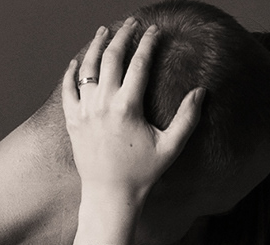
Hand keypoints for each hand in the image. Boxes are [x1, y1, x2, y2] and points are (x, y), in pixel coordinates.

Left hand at [62, 19, 204, 214]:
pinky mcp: (72, 121)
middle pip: (112, 57)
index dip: (149, 43)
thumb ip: (188, 118)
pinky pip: (68, 89)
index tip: (155, 30)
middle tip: (132, 23)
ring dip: (96, 46)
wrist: (109, 196)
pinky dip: (72, 72)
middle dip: (123, 36)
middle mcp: (103, 104)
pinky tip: (77, 62)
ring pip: (87, 68)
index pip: (139, 64)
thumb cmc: (142, 174)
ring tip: (104, 32)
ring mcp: (84, 111)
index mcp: (127, 107)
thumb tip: (202, 92)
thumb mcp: (170, 148)